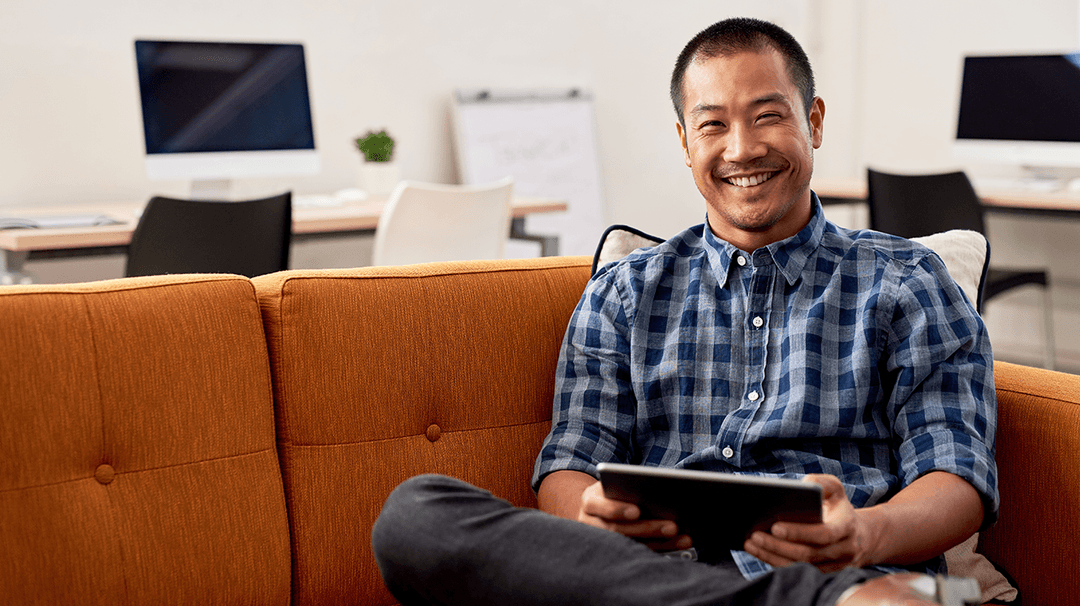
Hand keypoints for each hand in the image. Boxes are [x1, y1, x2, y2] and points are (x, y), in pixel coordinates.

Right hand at [577, 480, 692, 551]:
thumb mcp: (614, 482)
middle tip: (672, 526)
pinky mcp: (619, 552)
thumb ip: (628, 485)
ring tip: (683, 537)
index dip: (617, 510)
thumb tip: (659, 487)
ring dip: (660, 541)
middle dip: (647, 528)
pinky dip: (663, 547)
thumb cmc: (613, 489)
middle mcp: (592, 523)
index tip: (637, 511)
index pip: (599, 506)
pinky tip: (681, 542)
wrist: (600, 505)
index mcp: (590, 501)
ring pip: (631, 545)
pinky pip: (641, 552)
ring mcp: (604, 541)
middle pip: (618, 530)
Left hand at [742, 474, 877, 571]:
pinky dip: (774, 562)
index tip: (774, 526)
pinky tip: (757, 550)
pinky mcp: (821, 574)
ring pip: (800, 566)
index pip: (823, 535)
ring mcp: (833, 567)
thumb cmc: (838, 507)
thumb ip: (822, 482)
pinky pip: (796, 571)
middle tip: (755, 534)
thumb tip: (803, 485)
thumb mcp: (836, 489)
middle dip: (778, 545)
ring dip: (772, 556)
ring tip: (750, 543)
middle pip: (808, 554)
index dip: (799, 532)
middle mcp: (843, 551)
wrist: (858, 536)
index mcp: (846, 527)